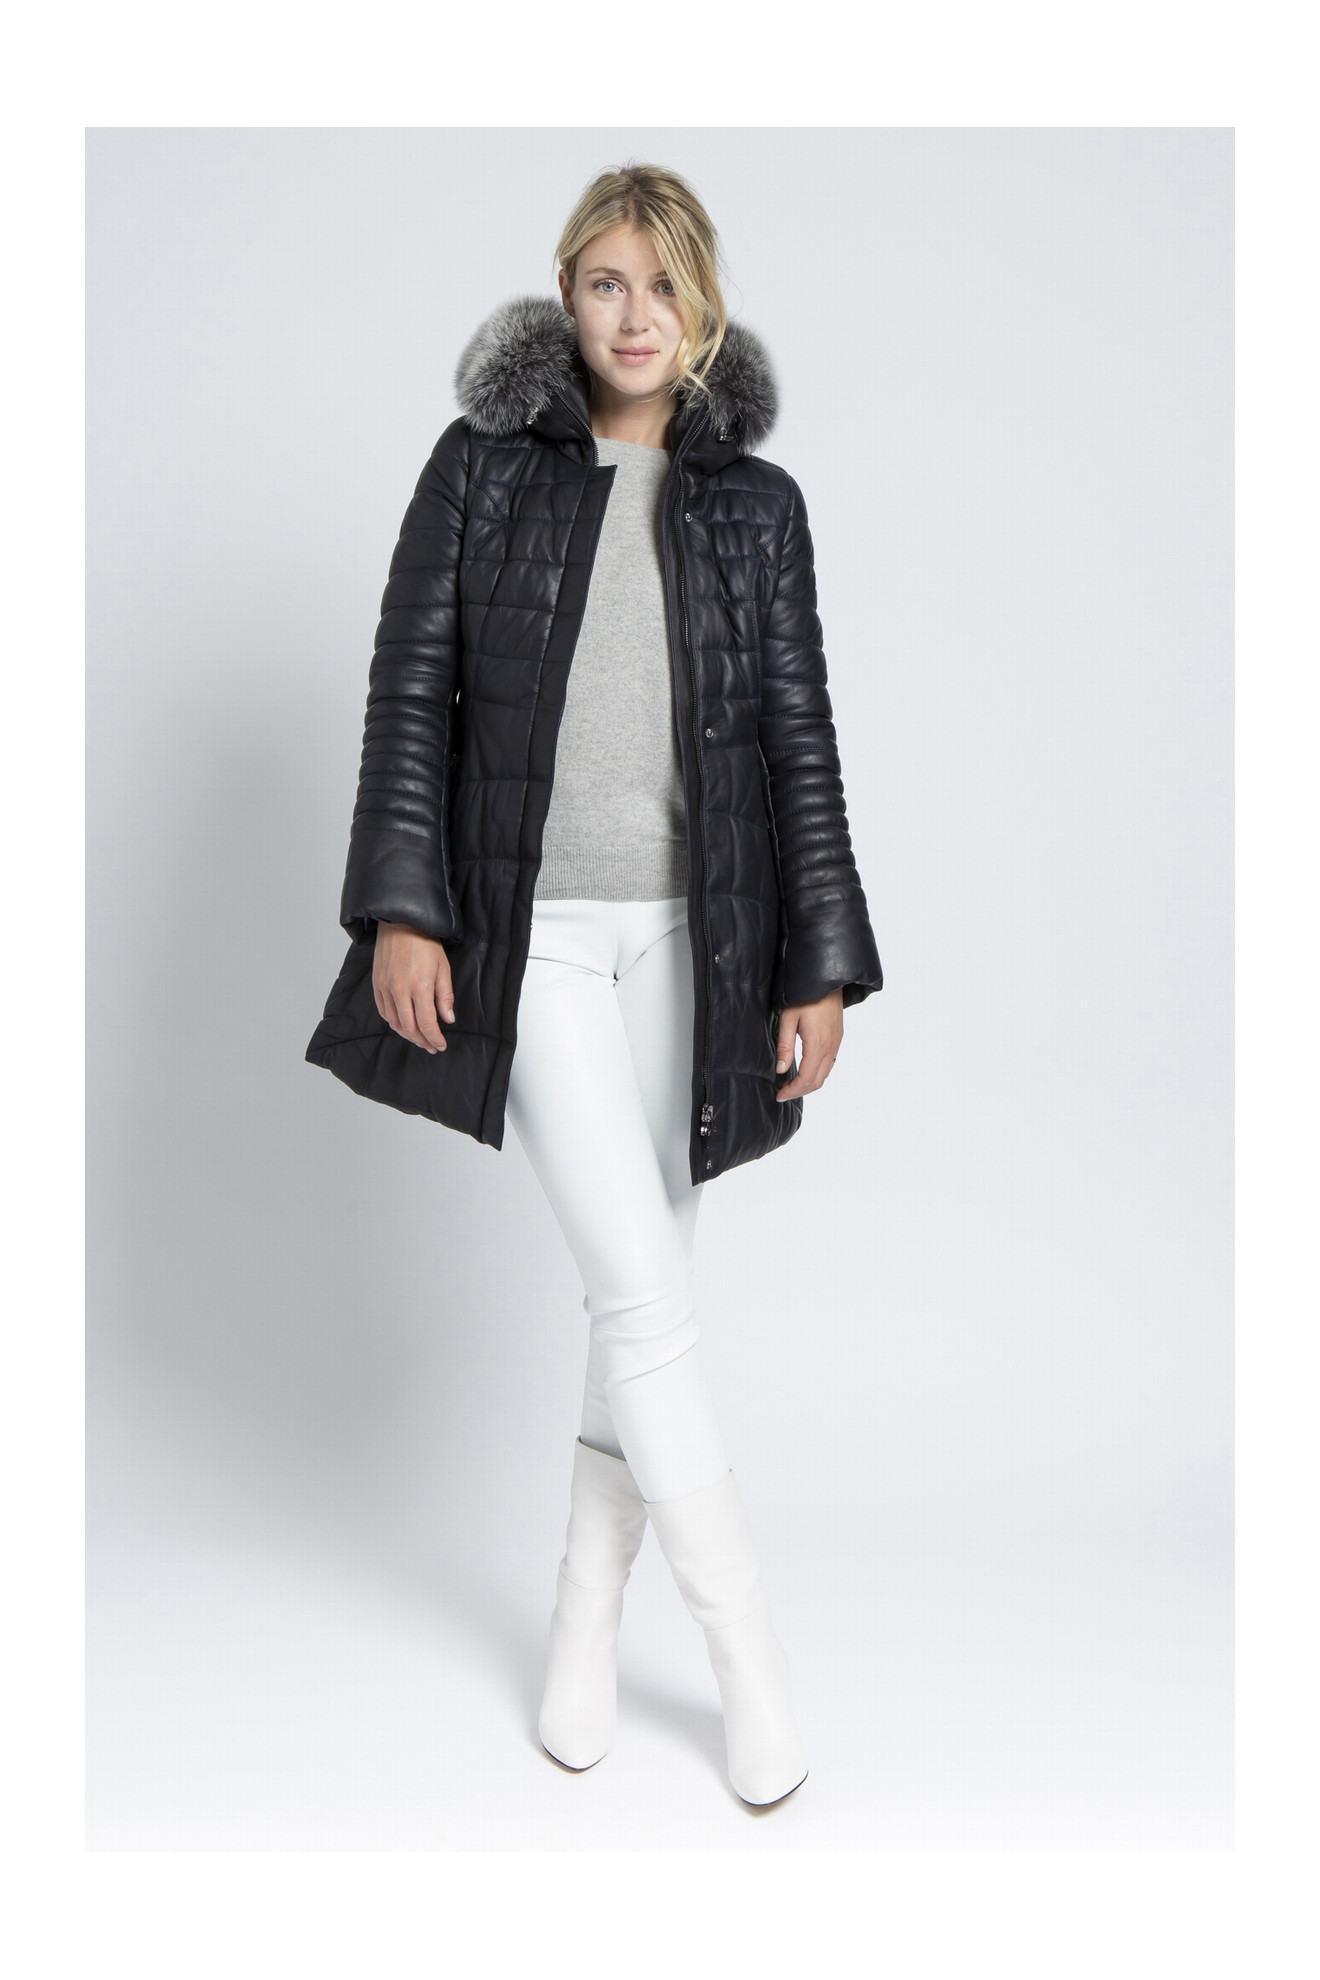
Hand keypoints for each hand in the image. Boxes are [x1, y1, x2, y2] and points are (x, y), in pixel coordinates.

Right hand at [373, 922, 454, 1053]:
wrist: (401, 923)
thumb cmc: (424, 942)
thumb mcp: (443, 968)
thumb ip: (445, 996)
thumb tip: (448, 1019)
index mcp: (420, 987)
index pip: (427, 1023)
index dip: (434, 1038)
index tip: (440, 1045)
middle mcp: (400, 991)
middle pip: (409, 1028)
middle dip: (422, 1041)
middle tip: (431, 1046)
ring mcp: (385, 988)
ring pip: (394, 1023)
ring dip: (407, 1035)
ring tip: (419, 1039)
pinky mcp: (377, 985)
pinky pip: (383, 1011)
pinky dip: (393, 1023)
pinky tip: (402, 1025)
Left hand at [774, 988, 843, 1100]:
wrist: (826, 980)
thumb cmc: (805, 996)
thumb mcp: (788, 1019)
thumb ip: (785, 1046)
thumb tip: (781, 1069)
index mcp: (817, 1045)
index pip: (806, 1079)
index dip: (792, 1091)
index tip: (780, 1095)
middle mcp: (830, 1047)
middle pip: (817, 1081)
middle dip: (800, 1091)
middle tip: (784, 1093)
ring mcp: (836, 1043)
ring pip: (825, 1074)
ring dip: (809, 1084)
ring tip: (793, 1085)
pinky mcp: (838, 1038)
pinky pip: (830, 1063)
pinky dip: (818, 1074)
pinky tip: (806, 1070)